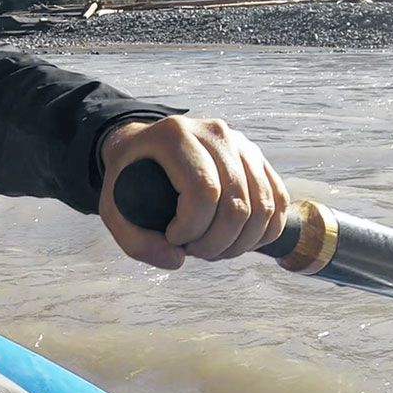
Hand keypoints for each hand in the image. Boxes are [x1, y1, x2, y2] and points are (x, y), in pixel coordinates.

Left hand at [98, 116, 288, 269]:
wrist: (145, 149)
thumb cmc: (130, 179)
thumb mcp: (113, 210)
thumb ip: (136, 242)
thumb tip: (177, 260)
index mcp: (175, 136)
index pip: (203, 191)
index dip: (193, 228)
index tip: (173, 238)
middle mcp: (214, 132)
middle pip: (237, 204)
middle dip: (217, 244)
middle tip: (194, 250)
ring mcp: (241, 143)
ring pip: (263, 207)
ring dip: (241, 243)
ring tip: (213, 247)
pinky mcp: (259, 158)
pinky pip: (278, 202)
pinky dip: (264, 233)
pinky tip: (239, 241)